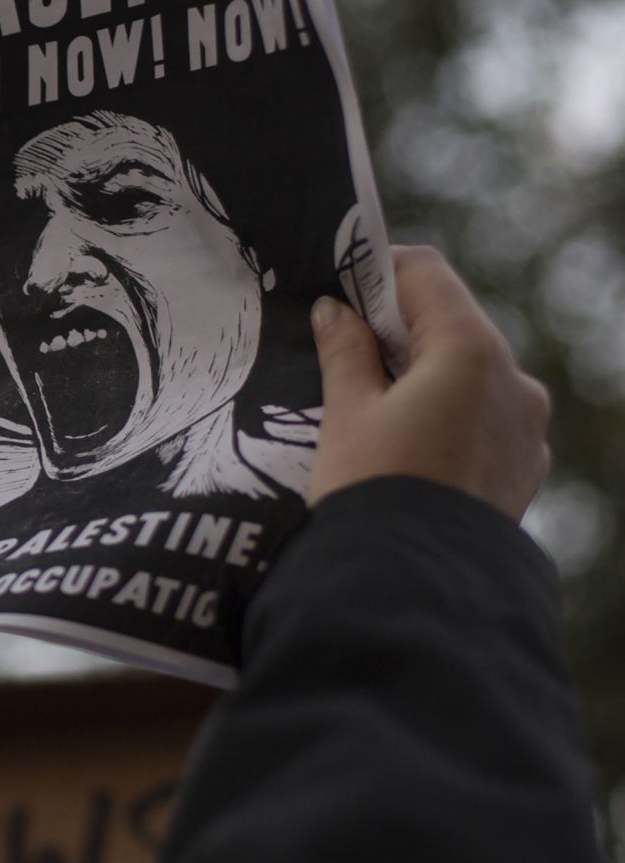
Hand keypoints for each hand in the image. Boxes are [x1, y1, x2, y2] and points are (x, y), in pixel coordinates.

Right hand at [307, 246, 550, 520]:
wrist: (411, 589)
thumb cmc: (372, 491)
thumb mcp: (347, 414)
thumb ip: (345, 352)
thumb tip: (335, 312)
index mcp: (470, 351)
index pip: (426, 274)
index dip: (378, 273)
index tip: (339, 292)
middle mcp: (513, 380)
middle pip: (454, 323)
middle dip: (402, 329)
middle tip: (347, 348)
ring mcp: (527, 427)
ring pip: (473, 375)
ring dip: (429, 374)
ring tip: (375, 406)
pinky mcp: (524, 469)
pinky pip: (486, 421)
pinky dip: (451, 417)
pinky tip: (410, 446)